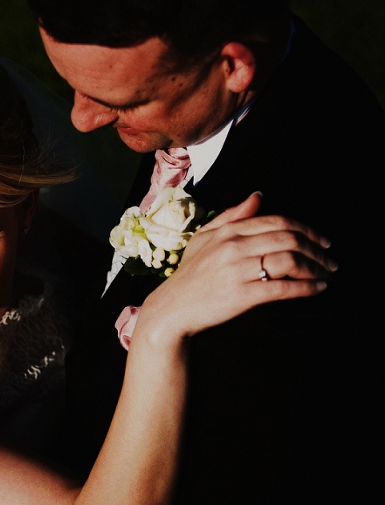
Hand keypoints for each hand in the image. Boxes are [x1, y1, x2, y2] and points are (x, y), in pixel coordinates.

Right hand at [136, 193, 335, 351]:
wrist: (173, 308)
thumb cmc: (190, 273)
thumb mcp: (205, 237)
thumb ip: (233, 215)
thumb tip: (259, 196)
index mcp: (228, 231)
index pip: (277, 221)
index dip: (306, 229)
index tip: (322, 239)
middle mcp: (234, 247)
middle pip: (288, 239)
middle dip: (316, 248)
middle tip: (331, 258)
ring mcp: (238, 271)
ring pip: (289, 261)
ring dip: (315, 267)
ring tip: (326, 274)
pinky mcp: (242, 296)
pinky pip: (282, 288)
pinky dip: (305, 288)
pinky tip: (317, 288)